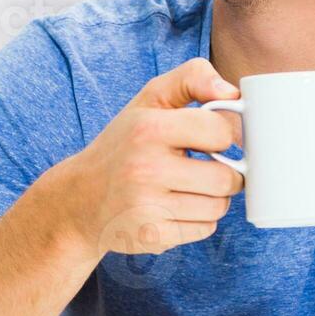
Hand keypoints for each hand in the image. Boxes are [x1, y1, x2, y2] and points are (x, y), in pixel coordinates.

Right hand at [55, 57, 243, 256]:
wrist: (79, 199)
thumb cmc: (125, 143)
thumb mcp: (150, 99)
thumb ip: (193, 78)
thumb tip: (234, 93)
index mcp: (148, 129)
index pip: (220, 131)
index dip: (222, 134)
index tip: (210, 138)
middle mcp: (145, 169)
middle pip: (226, 178)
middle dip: (225, 173)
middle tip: (207, 167)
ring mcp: (147, 207)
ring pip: (219, 206)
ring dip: (214, 198)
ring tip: (190, 187)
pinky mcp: (151, 237)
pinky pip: (206, 229)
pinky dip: (200, 219)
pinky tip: (177, 207)